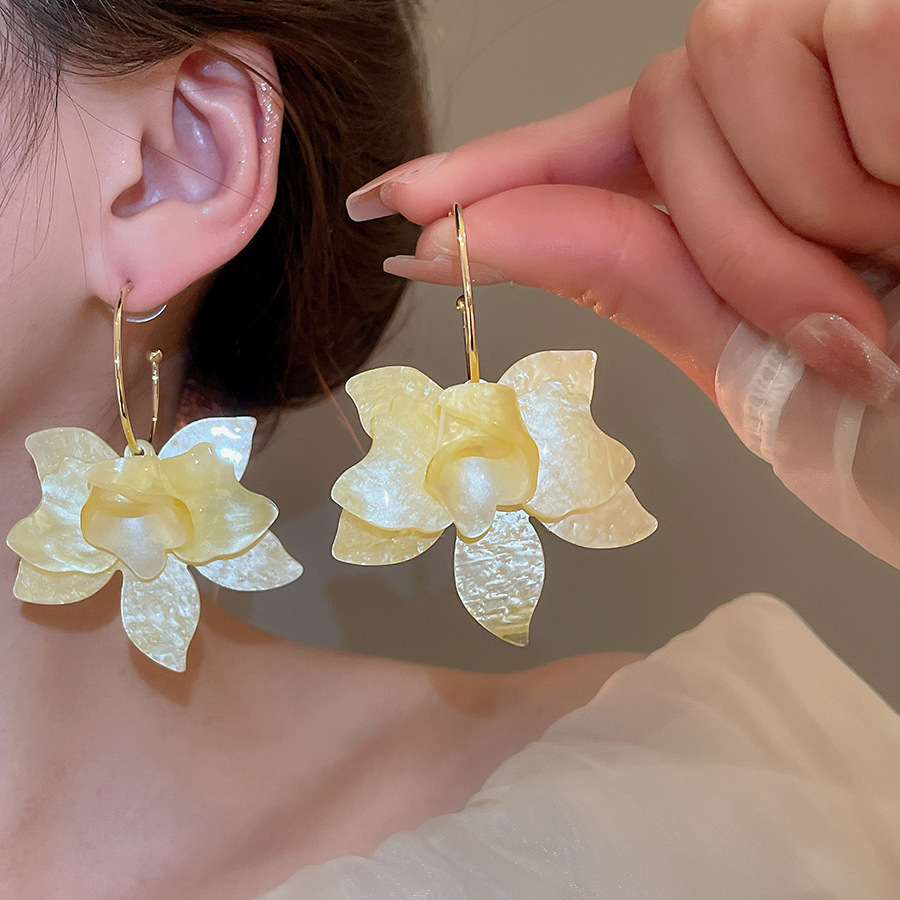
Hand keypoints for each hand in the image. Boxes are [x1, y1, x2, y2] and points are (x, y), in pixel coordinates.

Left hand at [347, 0, 899, 403]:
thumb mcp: (779, 381)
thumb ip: (648, 286)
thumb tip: (481, 234)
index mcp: (773, 191)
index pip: (605, 158)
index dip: (497, 179)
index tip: (399, 208)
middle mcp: (819, 96)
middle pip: (658, 99)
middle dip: (723, 230)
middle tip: (848, 323)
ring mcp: (868, 45)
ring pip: (712, 63)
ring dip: (792, 209)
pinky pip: (827, 42)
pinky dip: (868, 155)